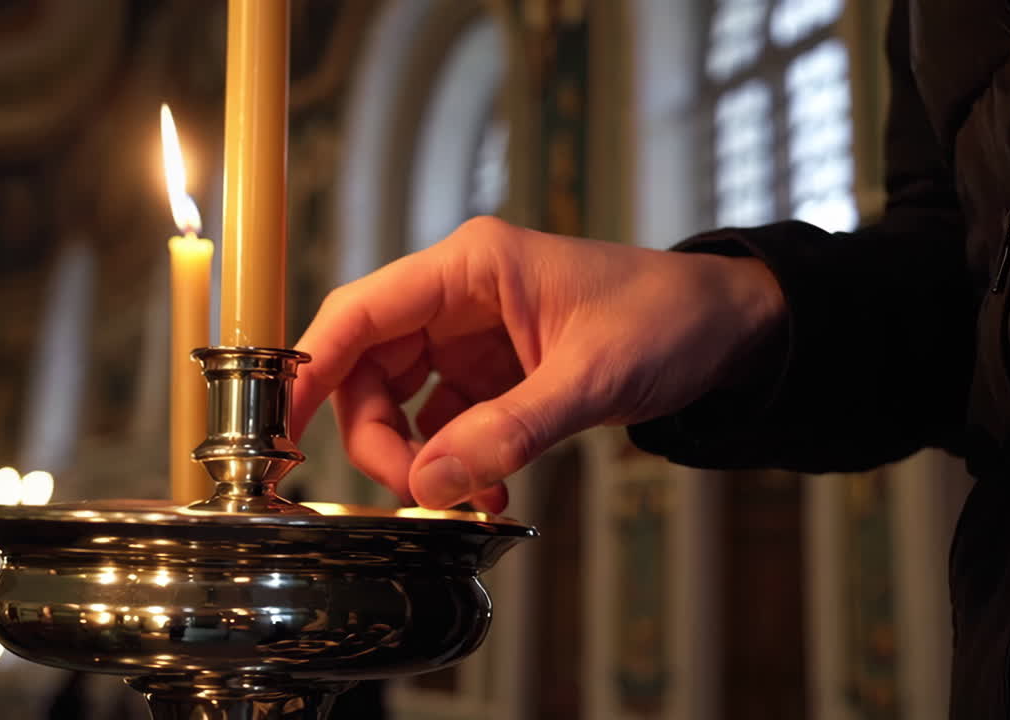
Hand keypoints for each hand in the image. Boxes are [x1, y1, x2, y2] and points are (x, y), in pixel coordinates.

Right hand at [292, 217, 784, 511]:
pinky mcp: (491, 375)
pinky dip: (452, 462)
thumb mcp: (593, 376)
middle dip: (376, 436)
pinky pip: (443, 424)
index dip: (312, 368)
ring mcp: (472, 338)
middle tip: (418, 489)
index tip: (284, 427)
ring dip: (416, 457)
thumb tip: (430, 481)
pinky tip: (487, 488)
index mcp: (470, 268)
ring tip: (462, 496)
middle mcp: (458, 298)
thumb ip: (510, 430)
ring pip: (398, 402)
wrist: (725, 328)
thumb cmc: (668, 319)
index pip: (361, 311)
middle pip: (368, 368)